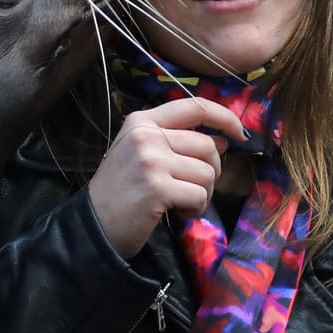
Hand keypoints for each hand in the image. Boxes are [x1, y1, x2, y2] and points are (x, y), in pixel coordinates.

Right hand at [88, 97, 245, 257]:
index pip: (194, 106)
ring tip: (182, 203)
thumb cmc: (121, 192)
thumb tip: (222, 140)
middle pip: (207, 146)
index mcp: (142, 121)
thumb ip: (177, 142)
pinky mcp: (157, 187)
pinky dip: (196, 209)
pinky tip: (179, 214)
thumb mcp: (143, 156)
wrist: (94, 226)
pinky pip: (199, 195)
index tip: (238, 133)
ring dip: (203, 194)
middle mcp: (146, 136)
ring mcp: (151, 160)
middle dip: (211, 172)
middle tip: (193, 189)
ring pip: (207, 172)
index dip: (224, 117)